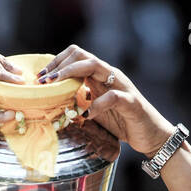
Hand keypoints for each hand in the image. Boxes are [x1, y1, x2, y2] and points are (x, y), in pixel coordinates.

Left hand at [38, 46, 175, 155]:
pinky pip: (112, 97)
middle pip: (83, 55)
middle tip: (43, 81)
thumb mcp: (94, 110)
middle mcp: (110, 76)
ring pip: (96, 67)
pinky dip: (97, 105)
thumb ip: (79, 101)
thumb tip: (52, 102)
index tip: (40, 77)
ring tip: (56, 87)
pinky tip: (86, 116)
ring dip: (71, 74)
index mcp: (101, 76)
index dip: (57, 62)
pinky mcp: (131, 102)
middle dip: (60, 65)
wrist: (150, 135)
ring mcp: (121, 86)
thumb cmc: (122, 122)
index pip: (76, 56)